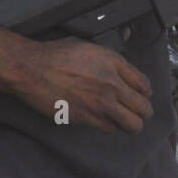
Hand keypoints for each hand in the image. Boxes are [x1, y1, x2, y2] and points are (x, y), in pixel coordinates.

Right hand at [18, 38, 153, 132]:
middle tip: (137, 114)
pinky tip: (104, 121)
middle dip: (143, 112)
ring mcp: (100, 102)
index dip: (145, 94)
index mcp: (114, 63)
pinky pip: (110, 129)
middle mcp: (112, 83)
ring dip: (130, 124)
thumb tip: (119, 73)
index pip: (144, 85)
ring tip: (125, 123)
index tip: (141, 97)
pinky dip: (109, 127)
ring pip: (131, 123)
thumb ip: (109, 63)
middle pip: (143, 107)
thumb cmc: (56, 55)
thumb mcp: (90, 49)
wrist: (32, 68)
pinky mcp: (86, 116)